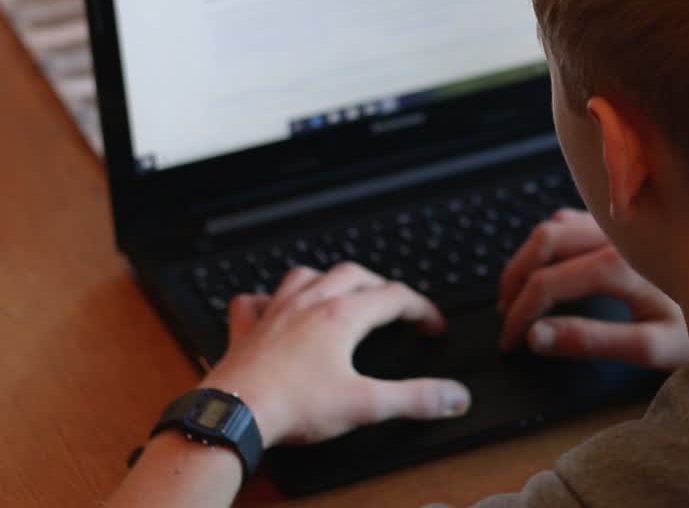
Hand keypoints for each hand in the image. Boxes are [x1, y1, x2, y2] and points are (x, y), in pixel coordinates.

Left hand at [202, 262, 470, 447]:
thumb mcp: (366, 405)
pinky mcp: (246, 330)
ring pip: (305, 276)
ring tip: (338, 291)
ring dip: (327, 279)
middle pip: (353, 274)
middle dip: (379, 285)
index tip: (433, 326)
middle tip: (392, 304)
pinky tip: (271, 308)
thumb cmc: (294, 406)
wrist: (234, 414)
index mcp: (341, 317)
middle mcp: (308, 304)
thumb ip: (415, 398)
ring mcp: (274, 313)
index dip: (422, 309)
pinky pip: (253, 300)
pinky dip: (266, 299)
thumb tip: (454, 395)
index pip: (395, 297)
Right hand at [497, 209, 688, 370]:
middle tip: (505, 314)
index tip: (510, 341)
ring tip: (519, 290)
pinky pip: (577, 217)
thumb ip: (591, 341)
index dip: (520, 314)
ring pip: (556, 223)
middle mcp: (618, 233)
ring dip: (529, 255)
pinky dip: (552, 239)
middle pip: (543, 242)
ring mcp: (623, 221)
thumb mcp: (652, 345)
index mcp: (619, 265)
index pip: (547, 284)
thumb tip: (537, 337)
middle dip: (514, 279)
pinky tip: (553, 263)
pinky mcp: (631, 219)